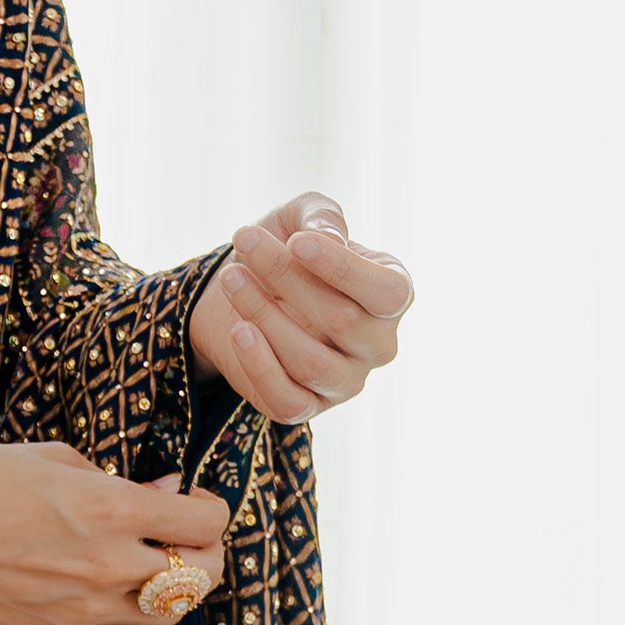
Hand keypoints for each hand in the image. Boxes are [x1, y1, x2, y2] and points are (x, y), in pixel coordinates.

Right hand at [0, 442, 231, 624]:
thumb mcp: (56, 460)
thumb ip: (118, 480)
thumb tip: (163, 492)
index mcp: (115, 509)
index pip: (205, 523)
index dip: (212, 509)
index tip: (197, 500)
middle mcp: (112, 566)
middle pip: (203, 576)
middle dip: (206, 554)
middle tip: (189, 539)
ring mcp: (89, 610)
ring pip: (168, 613)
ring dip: (170, 589)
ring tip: (149, 566)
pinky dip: (127, 613)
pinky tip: (105, 589)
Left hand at [192, 193, 412, 420]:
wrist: (238, 288)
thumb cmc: (284, 247)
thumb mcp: (300, 218)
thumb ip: (320, 217)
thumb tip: (328, 238)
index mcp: (393, 296)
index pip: (387, 293)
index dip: (344, 269)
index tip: (297, 242)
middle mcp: (378, 344)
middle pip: (342, 321)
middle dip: (287, 277)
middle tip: (245, 240)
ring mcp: (345, 381)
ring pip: (310, 362)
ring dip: (263, 314)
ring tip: (232, 277)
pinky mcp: (306, 407)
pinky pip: (287, 399)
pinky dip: (259, 365)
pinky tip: (239, 330)